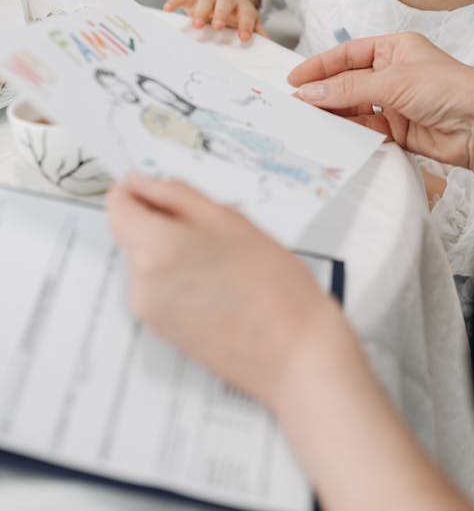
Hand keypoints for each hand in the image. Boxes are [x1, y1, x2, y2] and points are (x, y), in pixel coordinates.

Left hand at [108, 174, 340, 411]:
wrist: (294, 353)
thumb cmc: (274, 287)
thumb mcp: (229, 219)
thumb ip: (177, 195)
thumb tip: (141, 183)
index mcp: (155, 249)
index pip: (116, 205)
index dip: (138, 190)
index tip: (160, 189)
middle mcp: (141, 284)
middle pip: (132, 233)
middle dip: (163, 223)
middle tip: (213, 229)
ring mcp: (149, 312)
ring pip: (147, 261)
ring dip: (173, 252)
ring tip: (223, 262)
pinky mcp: (162, 332)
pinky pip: (158, 289)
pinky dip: (179, 279)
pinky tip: (219, 285)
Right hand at [164, 0, 266, 41]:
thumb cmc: (238, 16)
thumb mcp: (251, 22)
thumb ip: (258, 33)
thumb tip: (269, 47)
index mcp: (242, 7)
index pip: (246, 14)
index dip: (245, 25)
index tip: (244, 37)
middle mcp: (226, 0)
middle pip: (225, 3)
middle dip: (222, 14)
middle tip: (218, 26)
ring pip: (205, 0)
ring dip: (201, 11)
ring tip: (197, 24)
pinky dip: (175, 1)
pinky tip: (168, 9)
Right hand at [289, 33, 473, 205]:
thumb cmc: (451, 88)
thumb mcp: (393, 81)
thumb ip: (348, 87)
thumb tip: (311, 91)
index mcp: (396, 48)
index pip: (349, 53)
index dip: (321, 65)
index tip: (296, 78)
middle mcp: (394, 73)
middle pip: (349, 81)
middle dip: (325, 92)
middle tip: (297, 103)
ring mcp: (396, 103)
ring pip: (355, 107)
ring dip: (335, 113)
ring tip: (309, 119)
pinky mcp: (399, 130)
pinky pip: (366, 129)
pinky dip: (350, 131)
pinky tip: (334, 133)